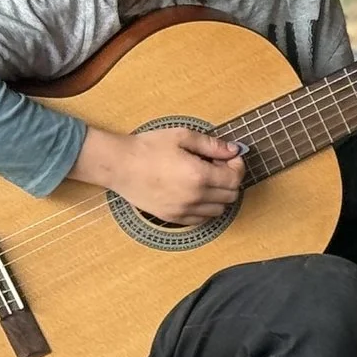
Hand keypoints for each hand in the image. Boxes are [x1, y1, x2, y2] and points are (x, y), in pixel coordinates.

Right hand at [96, 125, 242, 225]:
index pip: (235, 179)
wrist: (119, 165)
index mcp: (199, 176)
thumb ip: (211, 145)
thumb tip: (233, 150)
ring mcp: (183, 210)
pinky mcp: (172, 217)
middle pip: (230, 196)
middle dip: (229, 180)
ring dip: (219, 195)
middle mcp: (194, 197)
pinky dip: (205, 208)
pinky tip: (195, 192)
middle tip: (216, 166)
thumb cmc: (147, 148)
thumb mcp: (182, 136)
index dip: (237, 167)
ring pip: (218, 210)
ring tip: (204, 179)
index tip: (229, 158)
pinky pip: (201, 219)